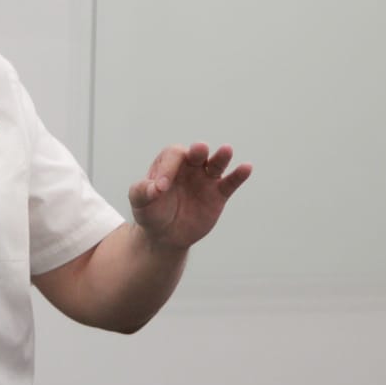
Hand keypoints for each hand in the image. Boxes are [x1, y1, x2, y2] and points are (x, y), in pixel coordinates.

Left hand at [128, 142, 251, 250]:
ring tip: (226, 150)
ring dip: (221, 157)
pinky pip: (230, 182)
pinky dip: (239, 175)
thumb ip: (142, 191)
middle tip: (199, 149)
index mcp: (168, 163)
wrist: (164, 235)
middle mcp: (189, 166)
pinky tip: (246, 167)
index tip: (160, 189)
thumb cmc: (150, 212)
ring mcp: (205, 179)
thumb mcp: (139, 202)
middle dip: (198, 150)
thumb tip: (155, 188)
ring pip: (216, 164)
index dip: (167, 168)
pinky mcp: (218, 194)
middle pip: (197, 153)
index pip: (173, 156)